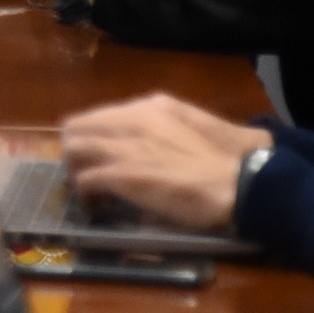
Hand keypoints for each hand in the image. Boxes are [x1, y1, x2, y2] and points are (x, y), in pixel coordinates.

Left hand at [60, 94, 271, 232]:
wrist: (240, 184)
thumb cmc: (226, 161)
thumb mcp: (194, 124)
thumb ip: (164, 125)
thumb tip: (150, 140)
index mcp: (151, 107)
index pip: (101, 114)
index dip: (94, 135)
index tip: (98, 154)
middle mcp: (131, 119)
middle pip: (78, 126)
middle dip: (76, 150)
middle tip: (83, 170)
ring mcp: (124, 146)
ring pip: (73, 148)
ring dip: (74, 169)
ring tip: (86, 188)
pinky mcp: (122, 173)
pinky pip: (85, 179)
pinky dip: (85, 193)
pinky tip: (95, 205)